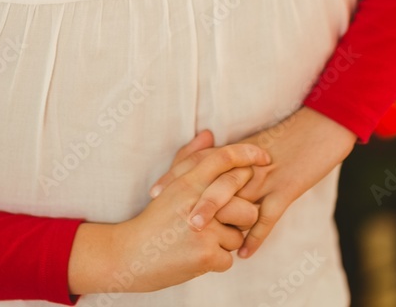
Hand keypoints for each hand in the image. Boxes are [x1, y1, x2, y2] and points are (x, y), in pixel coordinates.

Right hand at [68, 142, 270, 295]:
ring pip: (239, 235)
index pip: (225, 159)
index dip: (249, 155)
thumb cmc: (153, 220)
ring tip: (205, 240)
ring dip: (227, 242)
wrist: (130, 255)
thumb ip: (190, 157)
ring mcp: (203, 230)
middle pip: (246, 203)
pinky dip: (217, 261)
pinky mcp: (205, 255)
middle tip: (231, 218)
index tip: (265, 159)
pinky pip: (230, 258)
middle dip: (244, 214)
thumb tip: (210, 134)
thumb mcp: (169, 185)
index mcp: (187, 182)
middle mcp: (197, 202)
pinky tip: (198, 257)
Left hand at [148, 108, 356, 259]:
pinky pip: (270, 214)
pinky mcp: (287, 188)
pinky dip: (257, 234)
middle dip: (191, 198)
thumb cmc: (291, 137)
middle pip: (215, 181)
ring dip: (218, 216)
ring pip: (238, 197)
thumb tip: (219, 178)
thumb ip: (238, 161)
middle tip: (170, 215)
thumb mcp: (260, 146)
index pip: (203, 163)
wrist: (322, 126)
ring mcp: (268, 176)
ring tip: (199, 235)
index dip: (178, 177)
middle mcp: (248, 164)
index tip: (155, 192)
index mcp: (239, 151)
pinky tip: (245, 252)